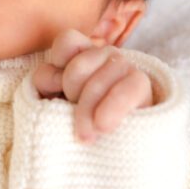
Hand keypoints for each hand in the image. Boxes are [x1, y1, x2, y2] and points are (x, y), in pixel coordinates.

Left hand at [32, 29, 153, 143]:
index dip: (57, 66)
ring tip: (88, 130)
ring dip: (88, 108)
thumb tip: (57, 81)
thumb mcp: (53, 99)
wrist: (112, 147)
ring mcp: (124, 66)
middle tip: (76, 115)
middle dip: (72, 94)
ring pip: (98, 79)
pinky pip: (128, 88)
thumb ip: (48, 81)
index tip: (57, 91)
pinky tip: (102, 127)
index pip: (66, 41)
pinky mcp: (141, 83)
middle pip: (78, 66)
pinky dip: (111, 108)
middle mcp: (104, 55)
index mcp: (82, 53)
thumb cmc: (78, 122)